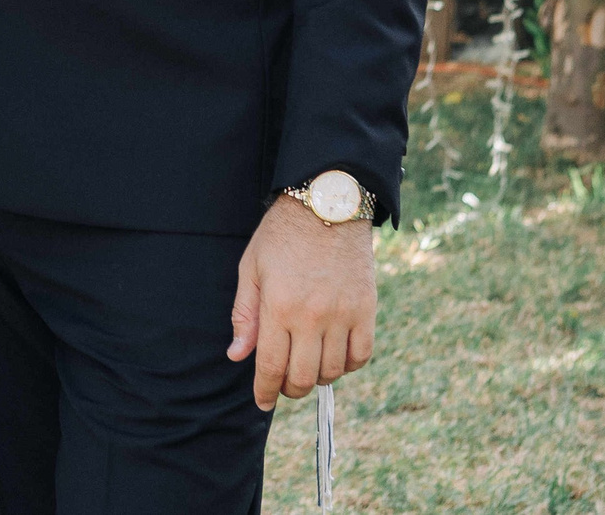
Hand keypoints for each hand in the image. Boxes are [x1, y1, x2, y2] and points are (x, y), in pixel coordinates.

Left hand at [226, 193, 376, 410]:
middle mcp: (313, 316)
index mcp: (280, 306)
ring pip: (333, 371)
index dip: (265, 391)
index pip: (271, 366)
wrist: (327, 204)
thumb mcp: (252, 268)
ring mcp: (344, 314)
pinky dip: (348, 365)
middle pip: (304, 377)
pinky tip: (334, 356)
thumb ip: (245, 314)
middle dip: (290, 388)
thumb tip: (237, 355)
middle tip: (283, 383)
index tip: (263, 401)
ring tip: (307, 365)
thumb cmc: (282, 235)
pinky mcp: (367, 309)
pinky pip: (361, 355)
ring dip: (318, 378)